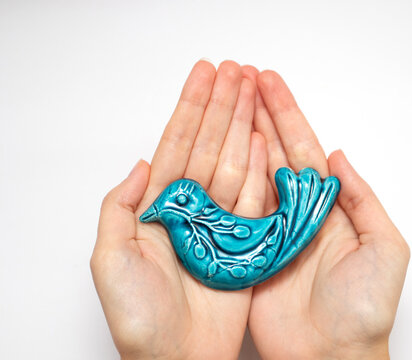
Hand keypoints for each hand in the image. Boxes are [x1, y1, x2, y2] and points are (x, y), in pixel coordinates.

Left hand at [91, 60, 267, 358]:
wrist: (178, 357)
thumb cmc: (139, 317)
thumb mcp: (109, 259)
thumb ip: (119, 207)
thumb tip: (141, 164)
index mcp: (159, 208)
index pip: (176, 146)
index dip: (189, 109)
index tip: (204, 77)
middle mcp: (193, 209)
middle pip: (209, 146)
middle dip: (222, 106)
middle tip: (235, 71)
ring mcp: (221, 222)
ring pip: (233, 163)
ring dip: (242, 125)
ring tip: (251, 90)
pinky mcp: (246, 240)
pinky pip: (255, 197)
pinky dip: (260, 167)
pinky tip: (262, 139)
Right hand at [242, 68, 409, 358]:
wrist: (332, 355)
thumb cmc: (365, 309)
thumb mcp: (385, 248)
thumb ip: (364, 200)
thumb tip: (340, 157)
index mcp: (329, 207)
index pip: (305, 150)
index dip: (288, 115)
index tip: (269, 84)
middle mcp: (297, 213)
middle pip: (275, 152)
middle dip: (258, 114)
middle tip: (239, 80)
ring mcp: (270, 230)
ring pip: (252, 173)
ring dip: (240, 136)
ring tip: (226, 103)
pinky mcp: (248, 251)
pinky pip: (236, 210)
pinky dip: (227, 180)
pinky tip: (217, 153)